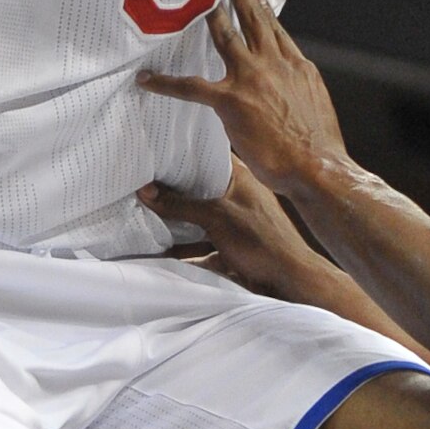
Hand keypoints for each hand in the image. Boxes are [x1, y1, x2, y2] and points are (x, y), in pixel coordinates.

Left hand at [138, 0, 346, 190]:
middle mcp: (273, 62)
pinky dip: (166, 83)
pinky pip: (190, 87)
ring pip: (223, 35)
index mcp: (296, 64)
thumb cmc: (319, 144)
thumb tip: (285, 89)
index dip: (262, 5)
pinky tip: (147, 80)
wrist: (318, 166)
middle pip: (252, 17)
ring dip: (206, 15)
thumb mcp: (314, 102)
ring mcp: (251, 78)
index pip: (274, 27)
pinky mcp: (231, 100)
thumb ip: (297, 87)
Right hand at [141, 157, 333, 300]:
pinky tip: (158, 249)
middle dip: (172, 188)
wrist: (289, 281)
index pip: (207, 155)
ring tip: (141, 214)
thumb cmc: (261, 241)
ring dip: (175, 219)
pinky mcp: (230, 246)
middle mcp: (237, 195)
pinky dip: (182, 246)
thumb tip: (146, 190)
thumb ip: (181, 205)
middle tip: (140, 181)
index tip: (155, 148)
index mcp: (240, 177)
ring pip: (197, 216)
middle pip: (198, 187)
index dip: (183, 151)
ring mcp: (234, 221)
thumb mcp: (216, 217)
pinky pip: (200, 242)